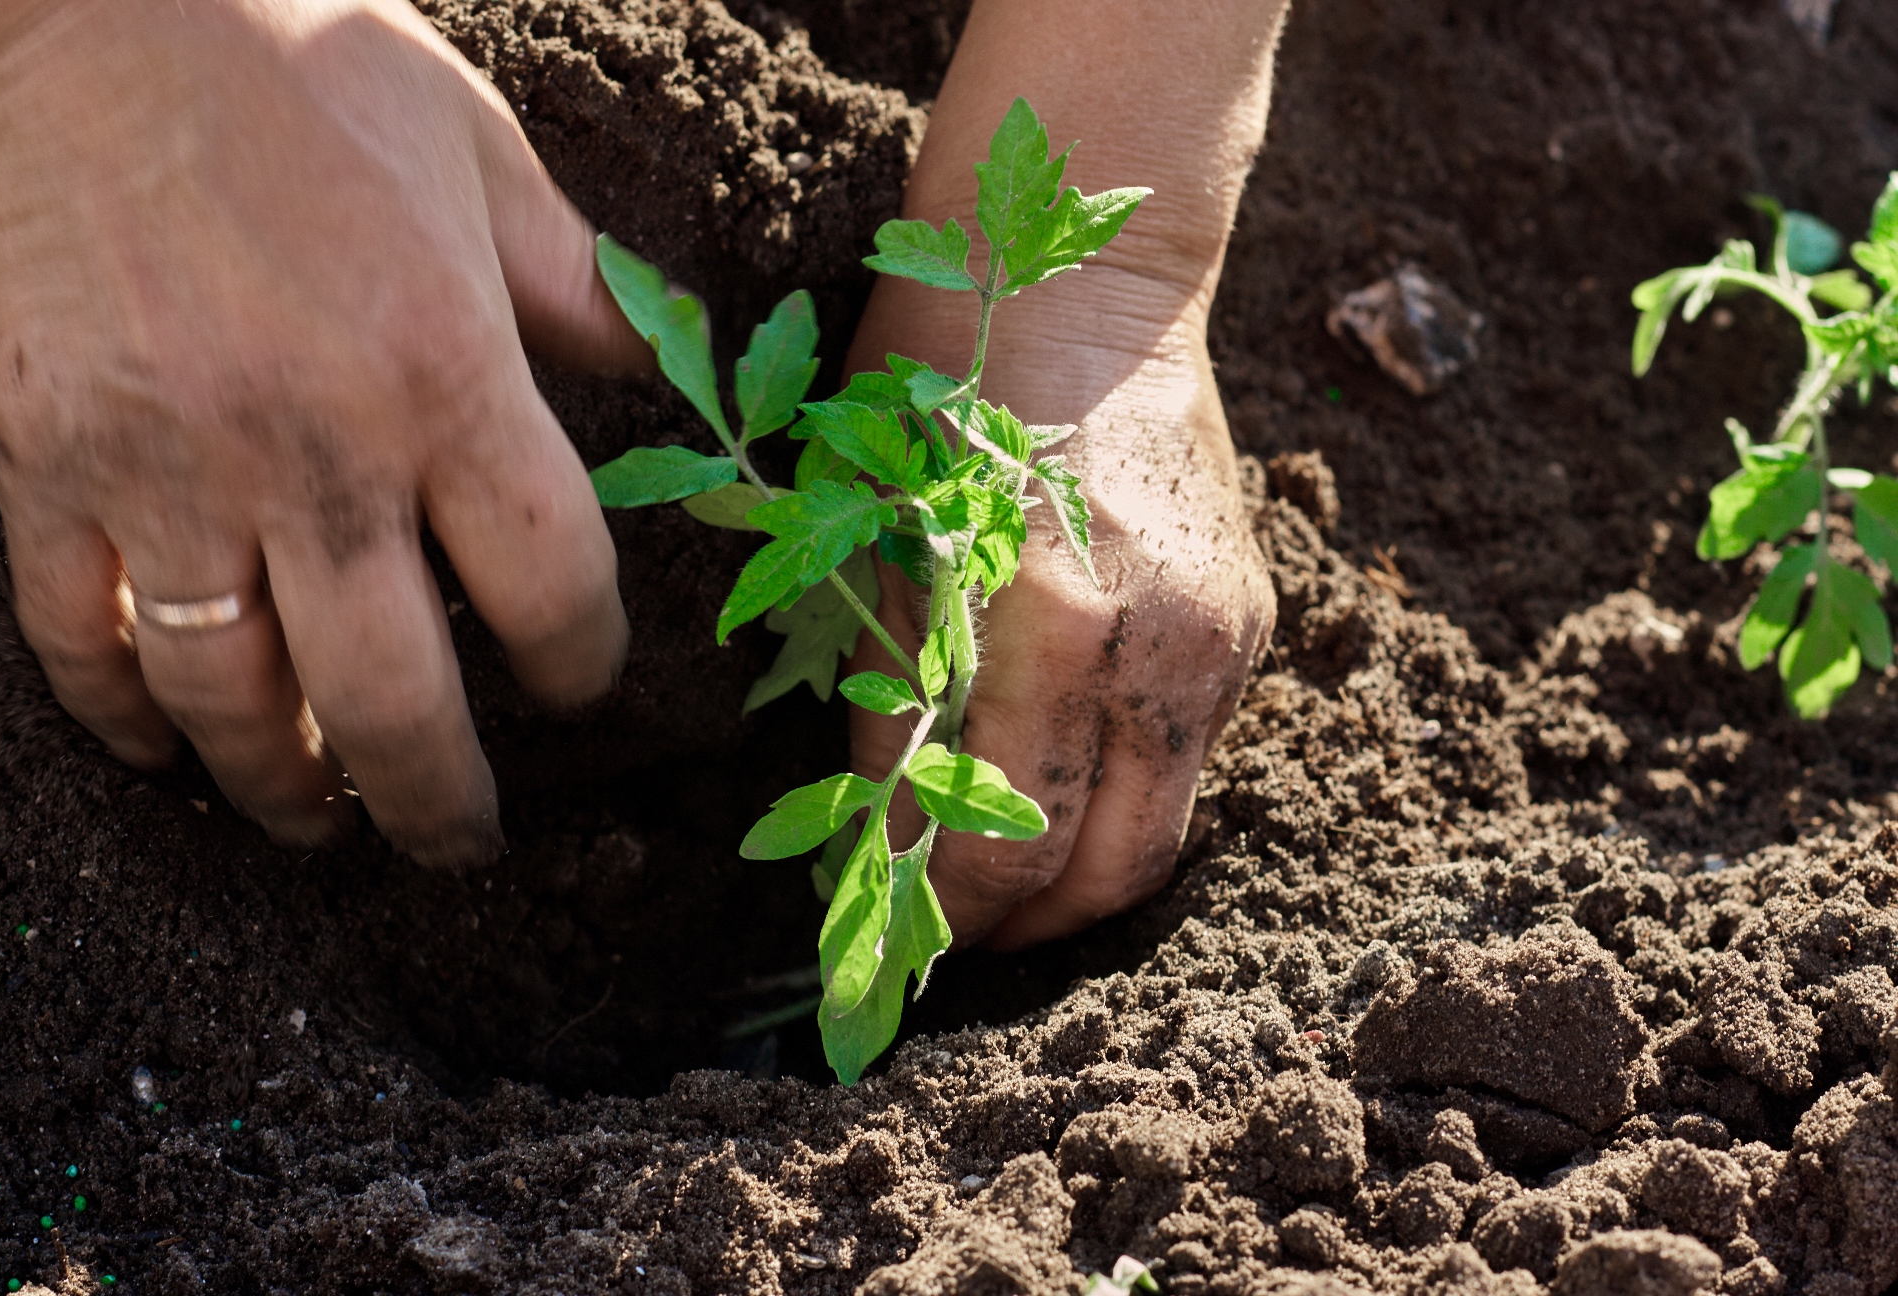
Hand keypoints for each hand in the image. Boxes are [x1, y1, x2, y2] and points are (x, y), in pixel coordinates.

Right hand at [0, 0, 644, 865]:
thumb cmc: (311, 63)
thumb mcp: (488, 162)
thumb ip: (580, 295)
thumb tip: (668, 377)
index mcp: (448, 374)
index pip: (550, 588)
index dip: (580, 666)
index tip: (576, 686)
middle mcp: (316, 446)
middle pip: (397, 696)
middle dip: (439, 800)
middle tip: (459, 844)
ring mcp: (166, 465)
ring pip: (235, 699)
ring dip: (287, 789)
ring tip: (325, 823)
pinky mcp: (42, 460)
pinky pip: (79, 638)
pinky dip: (123, 717)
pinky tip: (168, 748)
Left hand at [840, 0, 1285, 947]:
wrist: (1085, 277)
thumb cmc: (943, 386)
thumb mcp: (878, 541)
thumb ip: (892, 701)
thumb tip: (881, 838)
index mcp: (1042, 623)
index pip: (994, 835)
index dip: (937, 909)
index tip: (890, 939)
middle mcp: (1153, 649)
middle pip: (1103, 874)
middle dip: (1020, 928)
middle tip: (953, 934)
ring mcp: (1218, 639)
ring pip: (1162, 831)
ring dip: (1080, 878)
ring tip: (1006, 875)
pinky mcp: (1250, 621)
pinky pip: (1192, 758)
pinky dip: (1125, 795)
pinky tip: (1066, 775)